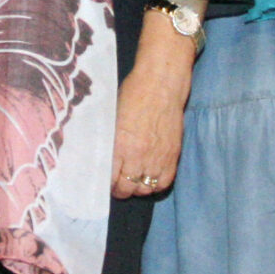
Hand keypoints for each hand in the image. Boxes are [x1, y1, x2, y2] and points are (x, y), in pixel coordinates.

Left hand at [112, 36, 193, 197]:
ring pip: (146, 189)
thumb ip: (109, 141)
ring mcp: (158, 157)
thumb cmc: (134, 94)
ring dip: (138, 189)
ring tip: (133, 183)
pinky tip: (150, 179)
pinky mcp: (173, 155)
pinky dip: (156, 185)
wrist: (162, 83)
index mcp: (120, 145)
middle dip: (120, 190)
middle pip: (127, 188)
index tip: (104, 182)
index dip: (105, 184)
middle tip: (117, 186)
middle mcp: (139, 156)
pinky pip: (164, 182)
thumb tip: (101, 156)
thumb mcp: (113, 117)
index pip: (109, 178)